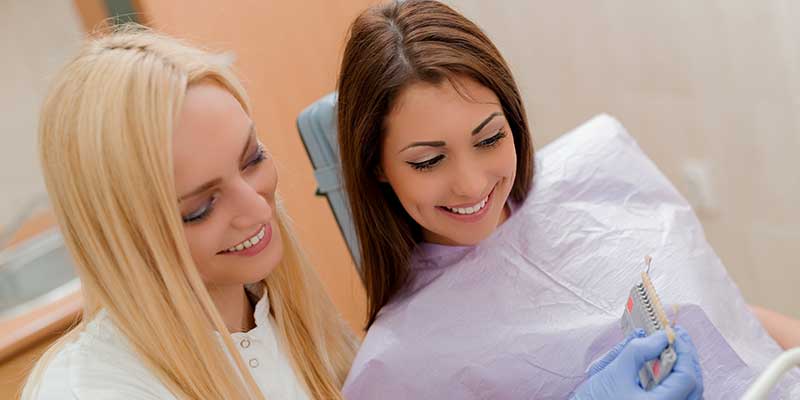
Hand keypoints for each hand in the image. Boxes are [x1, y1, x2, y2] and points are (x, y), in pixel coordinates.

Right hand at [572, 326, 702, 399]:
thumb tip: (662, 336)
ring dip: (686, 372)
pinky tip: (669, 370)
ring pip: (691, 397)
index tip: (674, 332)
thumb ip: (639, 351)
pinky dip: (679, 384)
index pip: (687, 378)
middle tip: (677, 338)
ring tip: (674, 351)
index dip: (684, 352)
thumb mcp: (614, 372)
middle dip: (689, 359)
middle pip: (695, 389)